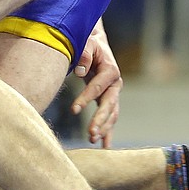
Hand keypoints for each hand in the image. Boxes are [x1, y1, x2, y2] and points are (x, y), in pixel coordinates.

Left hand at [70, 20, 121, 146]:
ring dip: (104, 128)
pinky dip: (108, 132)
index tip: (73, 110)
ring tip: (93, 140)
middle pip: (109, 105)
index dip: (86, 98)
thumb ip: (84, 54)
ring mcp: (113, 93)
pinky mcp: (108, 99)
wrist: (96, 44)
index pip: (97, 87)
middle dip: (100, 120)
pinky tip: (104, 146)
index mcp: (110, 70)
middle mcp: (115, 84)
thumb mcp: (86, 43)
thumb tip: (80, 71)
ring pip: (112, 114)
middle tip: (91, 133)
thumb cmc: (89, 43)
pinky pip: (110, 118)